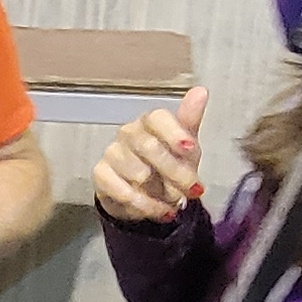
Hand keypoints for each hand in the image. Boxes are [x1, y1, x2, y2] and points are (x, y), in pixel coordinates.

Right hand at [91, 83, 208, 225]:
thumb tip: (201, 91)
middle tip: (193, 189)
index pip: (157, 118)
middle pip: (150, 147)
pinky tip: (158, 210)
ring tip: (173, 201)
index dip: (174, 132)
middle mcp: (128, 133)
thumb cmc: (167, 165)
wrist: (146, 196)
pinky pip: (123, 192)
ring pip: (138, 173)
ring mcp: (112, 153)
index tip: (190, 148)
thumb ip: (190, 120)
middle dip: (175, 172)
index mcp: (150, 122)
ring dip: (161, 193)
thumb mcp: (186, 147)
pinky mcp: (101, 175)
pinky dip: (145, 205)